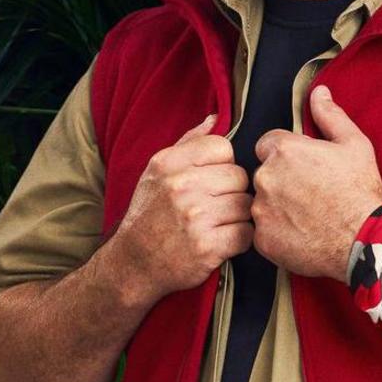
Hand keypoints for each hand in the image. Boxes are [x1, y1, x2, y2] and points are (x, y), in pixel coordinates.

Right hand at [109, 114, 251, 300]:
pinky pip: (246, 234)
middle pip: (238, 176)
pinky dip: (239, 240)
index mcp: (169, 163)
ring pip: (245, 205)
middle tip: (215, 206)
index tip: (212, 180)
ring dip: (237, 217)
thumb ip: (187, 143)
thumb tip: (214, 118)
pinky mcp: (208, 247)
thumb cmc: (149, 215)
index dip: (223, 164)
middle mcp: (181, 186)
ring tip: (217, 224)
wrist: (134, 263)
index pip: (222, 147)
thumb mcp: (156, 172)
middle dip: (232, 192)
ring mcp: (195, 217)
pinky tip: (222, 241)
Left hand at [251, 86, 381, 281]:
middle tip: (309, 194)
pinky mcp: (261, 238)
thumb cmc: (360, 191)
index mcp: (283, 149)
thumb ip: (330, 116)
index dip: (287, 155)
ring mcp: (261, 209)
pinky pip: (263, 231)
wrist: (362, 239)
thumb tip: (318, 92)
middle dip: (281, 180)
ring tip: (307, 216)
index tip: (304, 168)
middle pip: (264, 173)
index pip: (269, 144)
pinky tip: (301, 234)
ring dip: (277, 206)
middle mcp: (265, 177)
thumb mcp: (354, 145)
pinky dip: (278, 233)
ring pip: (262, 202)